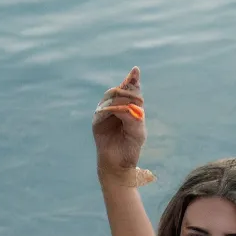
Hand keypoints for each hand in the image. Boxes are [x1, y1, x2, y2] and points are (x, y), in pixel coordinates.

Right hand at [92, 66, 146, 180]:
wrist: (119, 164)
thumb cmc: (130, 148)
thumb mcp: (138, 131)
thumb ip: (135, 116)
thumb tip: (130, 105)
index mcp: (127, 108)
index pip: (130, 90)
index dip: (132, 79)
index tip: (136, 70)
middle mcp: (115, 108)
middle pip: (120, 90)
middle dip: (128, 92)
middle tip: (137, 102)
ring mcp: (104, 113)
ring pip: (111, 97)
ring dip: (121, 100)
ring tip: (129, 110)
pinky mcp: (97, 121)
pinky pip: (103, 110)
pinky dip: (112, 109)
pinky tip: (118, 113)